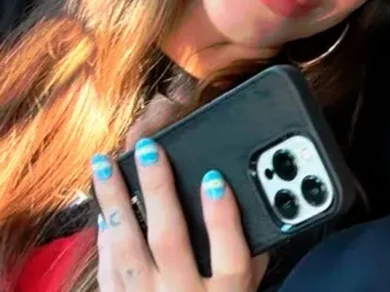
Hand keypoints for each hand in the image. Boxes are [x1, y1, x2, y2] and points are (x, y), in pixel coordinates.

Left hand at [92, 139, 268, 290]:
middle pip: (170, 240)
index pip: (230, 252)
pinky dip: (105, 238)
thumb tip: (251, 213)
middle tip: (147, 151)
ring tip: (105, 166)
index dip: (222, 215)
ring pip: (127, 249)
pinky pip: (108, 271)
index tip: (214, 178)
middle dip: (158, 190)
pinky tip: (104, 211)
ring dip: (114, 203)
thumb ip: (251, 261)